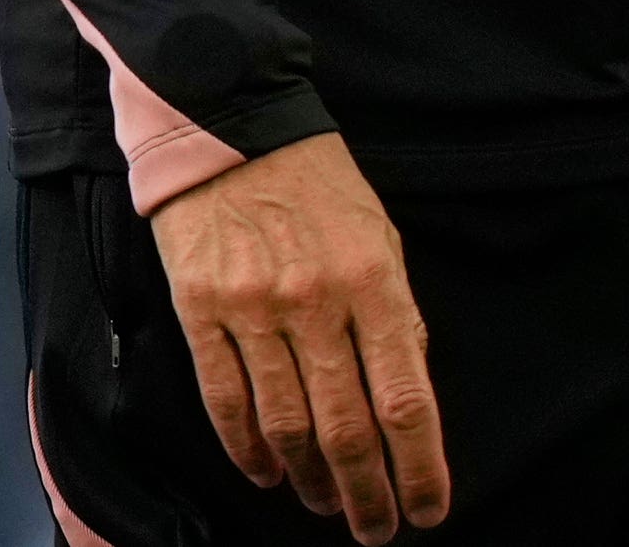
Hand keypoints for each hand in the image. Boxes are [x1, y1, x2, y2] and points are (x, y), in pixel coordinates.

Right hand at [151, 133, 451, 538]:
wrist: (231, 122)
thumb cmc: (317, 184)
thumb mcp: (380, 236)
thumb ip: (395, 314)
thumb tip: (406, 397)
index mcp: (374, 281)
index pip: (405, 400)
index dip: (418, 468)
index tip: (426, 511)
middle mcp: (317, 301)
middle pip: (347, 428)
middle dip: (367, 494)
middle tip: (376, 529)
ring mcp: (254, 308)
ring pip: (287, 426)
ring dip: (311, 481)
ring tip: (327, 505)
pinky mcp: (202, 309)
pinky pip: (227, 401)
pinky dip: (248, 450)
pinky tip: (268, 473)